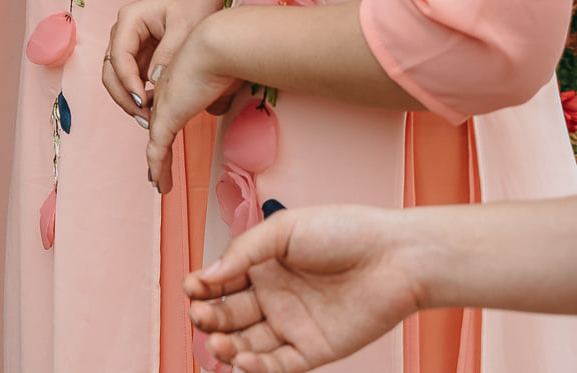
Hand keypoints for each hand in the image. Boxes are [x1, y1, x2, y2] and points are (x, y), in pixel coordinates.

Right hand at [102, 0, 234, 124]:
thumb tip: (153, 80)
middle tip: (143, 117)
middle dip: (123, 95)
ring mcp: (130, 45)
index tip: (142, 100)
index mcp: (129, 20)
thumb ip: (168, 53)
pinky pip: (132, 78)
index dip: (127, 80)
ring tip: (148, 118)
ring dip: (128, 98)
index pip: (118, 55)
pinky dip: (138, 94)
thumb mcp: (184, 27)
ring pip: (117, 77)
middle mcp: (123, 32)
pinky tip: (153, 108)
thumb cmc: (194, 4)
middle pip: (110, 69)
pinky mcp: (140, 55)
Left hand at [145, 9, 245, 193]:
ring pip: (156, 143)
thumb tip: (216, 106)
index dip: (166, 125)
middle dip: (159, 150)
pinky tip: (158, 183)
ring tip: (159, 182)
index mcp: (176, 85)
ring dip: (159, 166)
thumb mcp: (223, 81)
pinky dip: (158, 167)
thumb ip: (217, 95)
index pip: (167, 110)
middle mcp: (165, 96)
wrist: (216, 47)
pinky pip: (158, 149)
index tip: (167, 138)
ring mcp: (163, 107)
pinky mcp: (166, 118)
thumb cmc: (226, 58)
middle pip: (158, 128)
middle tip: (159, 167)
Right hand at [186, 205, 423, 372]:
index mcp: (264, 266)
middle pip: (230, 315)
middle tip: (200, 314)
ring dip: (226, 346)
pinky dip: (256, 366)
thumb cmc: (344, 231)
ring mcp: (294, 325)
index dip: (203, 287)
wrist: (395, 256)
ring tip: (216, 342)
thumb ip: (243, 251)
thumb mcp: (283, 229)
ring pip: (248, 344)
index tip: (192, 288)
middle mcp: (275, 297)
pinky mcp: (315, 349)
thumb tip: (207, 276)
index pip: (222, 282)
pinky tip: (240, 359)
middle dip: (209, 317)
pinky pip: (279, 364)